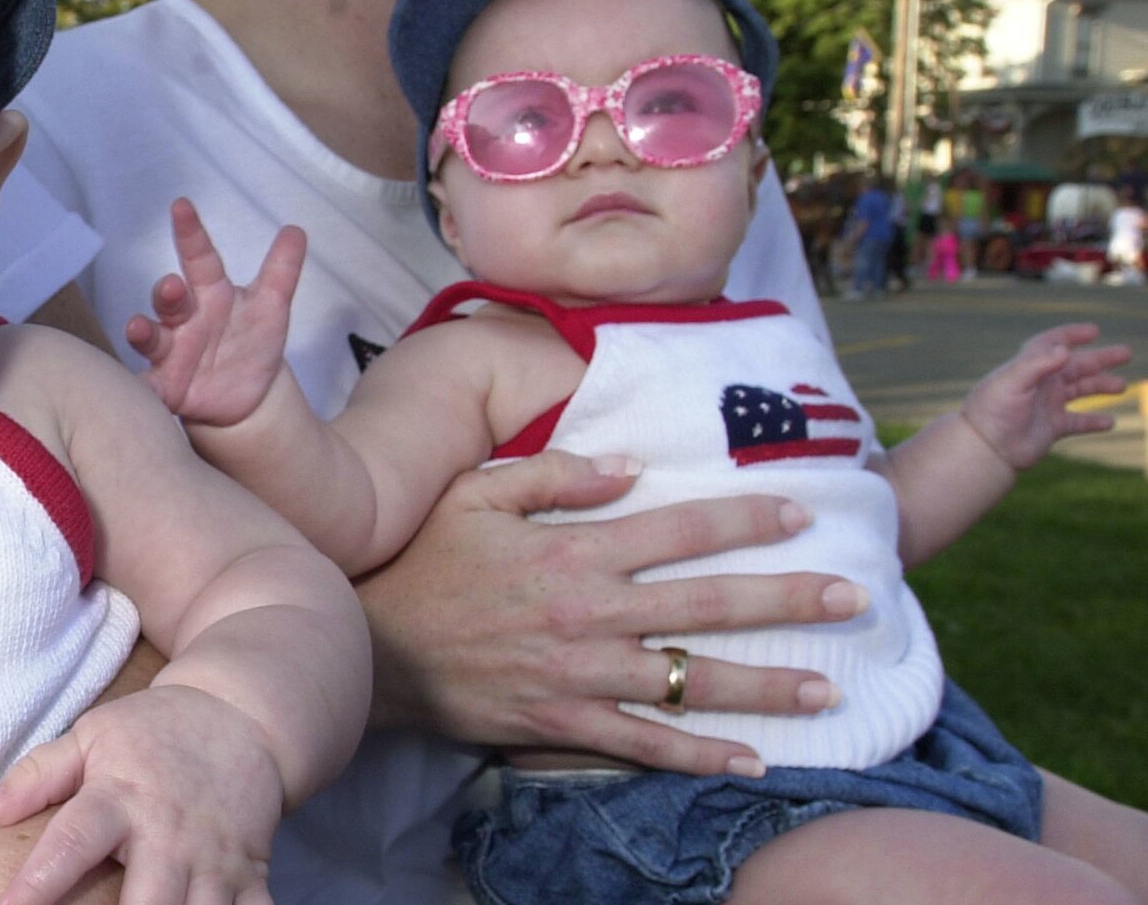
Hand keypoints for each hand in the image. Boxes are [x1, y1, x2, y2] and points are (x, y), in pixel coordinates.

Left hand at [0, 685, 280, 904]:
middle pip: (148, 900)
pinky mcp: (252, 871)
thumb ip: (40, 774)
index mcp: (120, 798)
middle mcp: (168, 834)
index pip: (71, 845)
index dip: (37, 884)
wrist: (242, 713)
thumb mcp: (92, 735)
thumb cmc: (154, 732)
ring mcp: (214, 856)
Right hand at [127, 197, 306, 425]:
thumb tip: (296, 230)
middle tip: (172, 285)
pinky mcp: (165, 386)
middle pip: (170, 299)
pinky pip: (149, 386)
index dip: (192, 233)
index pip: (200, 257)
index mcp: (211, 293)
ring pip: (151, 338)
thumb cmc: (252, 340)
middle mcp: (184, 318)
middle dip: (167, 291)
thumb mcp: (271, 307)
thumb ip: (282, 271)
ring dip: (142, 332)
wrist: (249, 394)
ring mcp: (171, 352)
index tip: (182, 206)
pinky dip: (141, 388)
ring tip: (138, 328)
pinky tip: (139, 390)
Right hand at [356, 450, 870, 776]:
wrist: (370, 645)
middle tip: (855, 600)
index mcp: (574, 549)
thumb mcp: (477, 494)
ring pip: (689, 680)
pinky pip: (642, 744)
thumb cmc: (422, 560)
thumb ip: (556, 474)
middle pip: (707, 603)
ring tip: (827, 688)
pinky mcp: (561, 722)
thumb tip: (634, 466)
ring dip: (765, 685)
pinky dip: (698, 755)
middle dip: (788, 600)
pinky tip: (750, 759)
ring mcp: (580, 673)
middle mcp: (590, 611)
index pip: (680, 529)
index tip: (802, 512)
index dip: (746, 518)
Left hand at [961, 322, 1130, 470]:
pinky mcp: (1052, 428)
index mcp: (1029, 368)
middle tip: (1126, 352)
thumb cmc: (993, 411)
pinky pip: (1079, 422)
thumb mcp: (1012, 382)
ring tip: (1122, 386)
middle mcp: (1040, 384)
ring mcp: (1047, 405)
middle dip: (1100, 358)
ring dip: (1101, 386)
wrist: (985, 448)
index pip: (1051, 344)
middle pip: (1075, 365)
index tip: (1094, 330)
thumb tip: (1064, 349)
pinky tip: (1109, 422)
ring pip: (1081, 391)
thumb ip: (1037, 363)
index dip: (1071, 335)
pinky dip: (1094, 421)